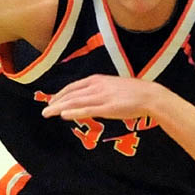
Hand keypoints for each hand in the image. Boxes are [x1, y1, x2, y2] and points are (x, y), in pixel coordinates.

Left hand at [43, 75, 157, 121]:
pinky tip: (63, 115)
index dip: (60, 95)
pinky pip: (86, 110)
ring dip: (59, 108)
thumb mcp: (111, 86)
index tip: (52, 101)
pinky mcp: (107, 108)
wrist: (149, 95)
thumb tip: (87, 98)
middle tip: (44, 111)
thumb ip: (98, 90)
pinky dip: (73, 112)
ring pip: (75, 102)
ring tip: (47, 114)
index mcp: (97, 80)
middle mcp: (96, 86)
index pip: (73, 87)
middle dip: (55, 102)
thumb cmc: (132, 92)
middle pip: (71, 95)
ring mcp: (101, 97)